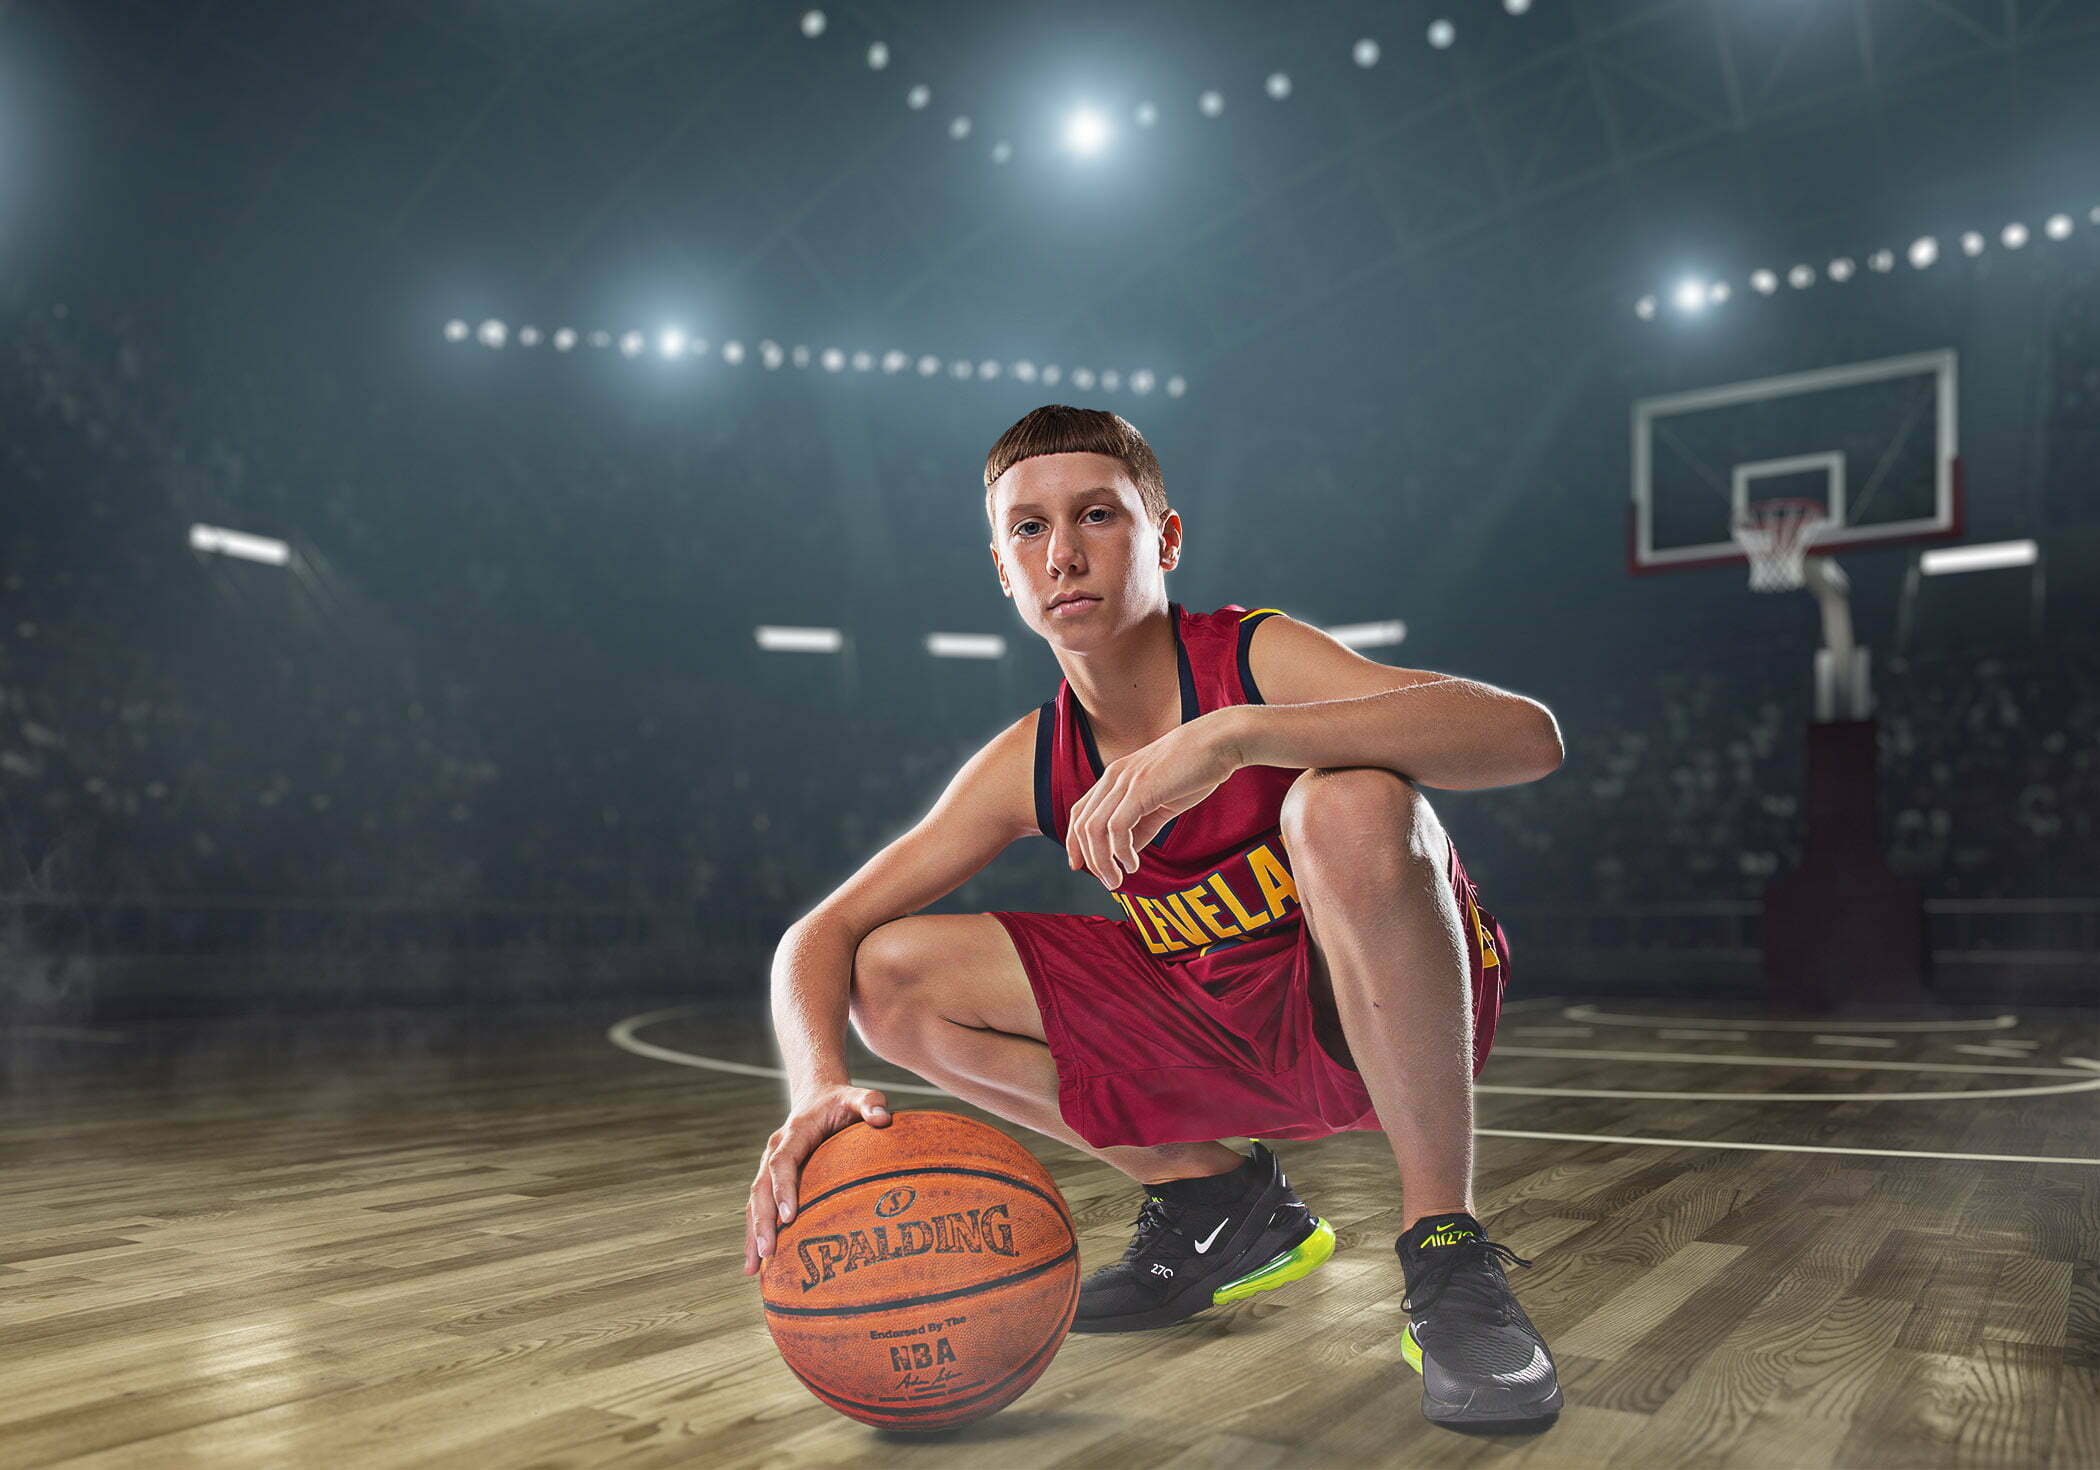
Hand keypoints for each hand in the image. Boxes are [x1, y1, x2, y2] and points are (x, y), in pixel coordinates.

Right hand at [745, 1085, 890, 1275]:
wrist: (818, 1095)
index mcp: (794, 1133)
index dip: (783, 1189)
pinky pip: (759, 1206)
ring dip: (752, 1233)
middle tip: (768, 1252)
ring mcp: (769, 1165)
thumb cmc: (843, 1101)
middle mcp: (775, 1150)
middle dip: (761, 1221)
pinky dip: (755, 1232)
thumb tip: (883, 1118)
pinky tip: (756, 1262)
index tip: (788, 1217)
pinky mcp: (771, 1179)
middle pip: (760, 1187)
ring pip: (754, 1201)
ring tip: (753, 1268)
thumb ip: (871, 1103)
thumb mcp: (859, 1096)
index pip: (782, 1162)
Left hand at [1066, 711, 1244, 888]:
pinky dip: (1121, 852)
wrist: (1220, 742)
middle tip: (1108, 883)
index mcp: (1116, 776)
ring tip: (1116, 880)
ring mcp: (1125, 782)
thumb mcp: (1162, 801)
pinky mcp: (1140, 789)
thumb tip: (1128, 853)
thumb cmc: (1196, 768)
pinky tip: (1133, 864)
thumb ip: (1143, 825)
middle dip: (1090, 859)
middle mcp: (1113, 777)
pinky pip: (1117, 828)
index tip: (1081, 866)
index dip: (1075, 842)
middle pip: (1081, 824)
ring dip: (1102, 861)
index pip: (1080, 812)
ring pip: (1094, 829)